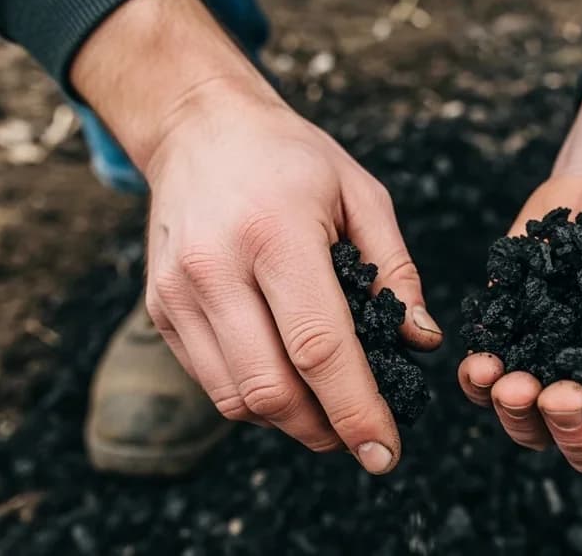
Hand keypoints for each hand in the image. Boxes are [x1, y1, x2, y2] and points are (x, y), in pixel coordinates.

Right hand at [72, 0, 441, 473]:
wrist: (200, 128)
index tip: (385, 452)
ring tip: (329, 410)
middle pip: (271, 389)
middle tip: (362, 437)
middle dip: (324, 430)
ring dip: (290, 421)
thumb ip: (395, 272)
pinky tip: (288, 380)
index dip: (356, 410)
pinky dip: (254, 399)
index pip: (319, 348)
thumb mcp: (361, 194)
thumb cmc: (292, 158)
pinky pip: (211, 382)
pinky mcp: (160, 310)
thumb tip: (421, 343)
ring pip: (236, 398)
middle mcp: (215, 268)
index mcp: (274, 234)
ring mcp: (177, 293)